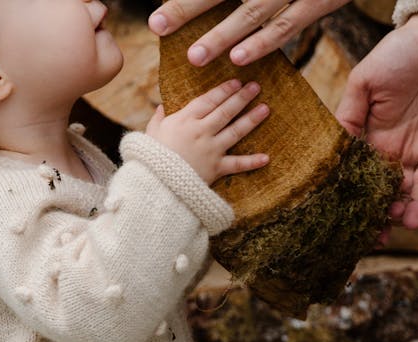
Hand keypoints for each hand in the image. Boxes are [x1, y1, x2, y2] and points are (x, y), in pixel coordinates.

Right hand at [146, 79, 269, 183]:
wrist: (154, 183)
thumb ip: (159, 118)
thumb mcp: (151, 132)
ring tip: (265, 108)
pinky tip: (266, 158)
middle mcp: (201, 131)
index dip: (224, 90)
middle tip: (256, 86)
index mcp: (185, 120)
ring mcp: (211, 149)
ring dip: (252, 119)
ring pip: (236, 131)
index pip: (209, 100)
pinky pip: (237, 164)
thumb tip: (162, 106)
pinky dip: (252, 162)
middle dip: (242, 97)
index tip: (236, 82)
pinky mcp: (216, 168)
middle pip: (226, 111)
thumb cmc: (150, 157)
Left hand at [148, 0, 349, 65]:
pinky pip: (289, 25)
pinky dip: (263, 42)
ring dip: (224, 34)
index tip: (156, 18)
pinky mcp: (322, 1)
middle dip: (190, 7)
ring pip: (254, 10)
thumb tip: (187, 0)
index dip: (186, 0)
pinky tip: (240, 58)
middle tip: (159, 25)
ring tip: (196, 55)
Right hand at [336, 14, 417, 228]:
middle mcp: (402, 150)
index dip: (361, 200)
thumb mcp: (362, 84)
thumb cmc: (398, 53)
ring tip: (409, 224)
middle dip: (389, 213)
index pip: (367, 178)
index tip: (353, 223)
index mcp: (376, 139)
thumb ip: (347, 118)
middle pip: (394, 191)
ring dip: (416, 209)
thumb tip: (331, 154)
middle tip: (382, 233)